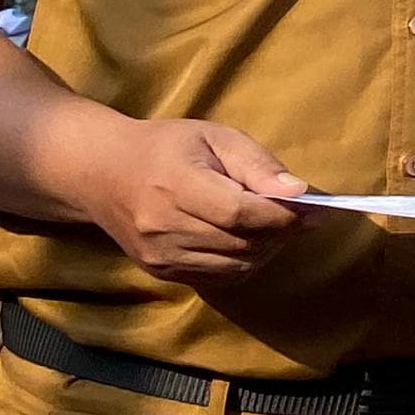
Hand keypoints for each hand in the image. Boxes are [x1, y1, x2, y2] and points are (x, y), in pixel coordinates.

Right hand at [70, 117, 310, 282]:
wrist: (101, 173)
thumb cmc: (165, 147)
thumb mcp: (215, 137)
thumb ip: (258, 165)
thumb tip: (300, 193)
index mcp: (176, 186)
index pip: (241, 213)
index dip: (283, 216)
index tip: (314, 209)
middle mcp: (163, 227)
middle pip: (242, 243)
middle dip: (282, 233)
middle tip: (302, 216)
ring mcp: (159, 255)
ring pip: (236, 266)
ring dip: (267, 249)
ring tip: (276, 226)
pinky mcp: (160, 271)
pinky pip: (219, 276)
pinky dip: (245, 262)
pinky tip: (250, 239)